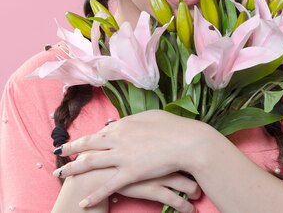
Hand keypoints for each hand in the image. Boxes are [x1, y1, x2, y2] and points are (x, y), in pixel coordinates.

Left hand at [53, 111, 206, 207]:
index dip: (90, 138)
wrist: (186, 141)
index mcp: (124, 124)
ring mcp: (122, 155)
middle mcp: (118, 138)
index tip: (82, 141)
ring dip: (73, 168)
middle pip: (89, 144)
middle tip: (59, 152)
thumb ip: (136, 120)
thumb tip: (127, 122)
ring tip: (60, 173)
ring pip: (91, 163)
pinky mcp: (130, 173)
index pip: (101, 132)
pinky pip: (108, 186)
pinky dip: (95, 194)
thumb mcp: (151, 116)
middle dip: (71, 148)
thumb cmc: (173, 128)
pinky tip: (84, 202)